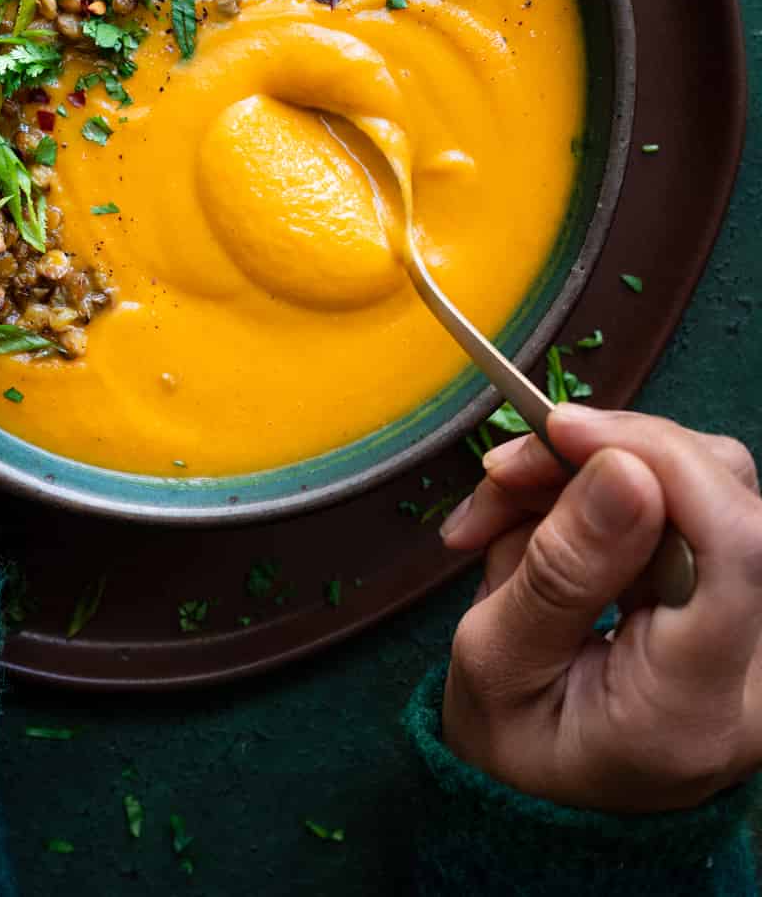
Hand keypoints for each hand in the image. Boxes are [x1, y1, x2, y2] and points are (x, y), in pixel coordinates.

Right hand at [438, 404, 761, 811]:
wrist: (552, 800)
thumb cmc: (513, 749)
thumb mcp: (495, 665)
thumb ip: (558, 571)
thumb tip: (623, 465)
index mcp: (696, 704)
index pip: (736, 549)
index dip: (661, 459)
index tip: (560, 430)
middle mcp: (758, 667)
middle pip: (725, 495)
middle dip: (604, 452)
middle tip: (500, 474)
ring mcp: (758, 630)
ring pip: (701, 480)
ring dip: (589, 468)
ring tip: (497, 507)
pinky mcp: (739, 594)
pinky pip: (683, 499)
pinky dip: (600, 487)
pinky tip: (531, 514)